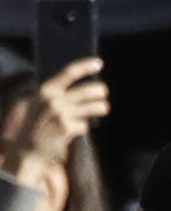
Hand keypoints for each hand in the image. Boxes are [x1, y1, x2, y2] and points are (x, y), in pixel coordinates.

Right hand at [1, 58, 108, 173]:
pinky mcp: (67, 128)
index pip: (69, 72)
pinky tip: (74, 130)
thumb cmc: (38, 123)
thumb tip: (87, 85)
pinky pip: (85, 125)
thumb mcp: (41, 103)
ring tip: (103, 108)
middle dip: (100, 91)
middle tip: (104, 92)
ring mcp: (61, 114)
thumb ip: (59, 93)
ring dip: (101, 107)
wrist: (27, 148)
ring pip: (95, 107)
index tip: (99, 62)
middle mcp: (53, 100)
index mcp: (46, 89)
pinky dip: (83, 127)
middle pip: (88, 91)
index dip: (85, 66)